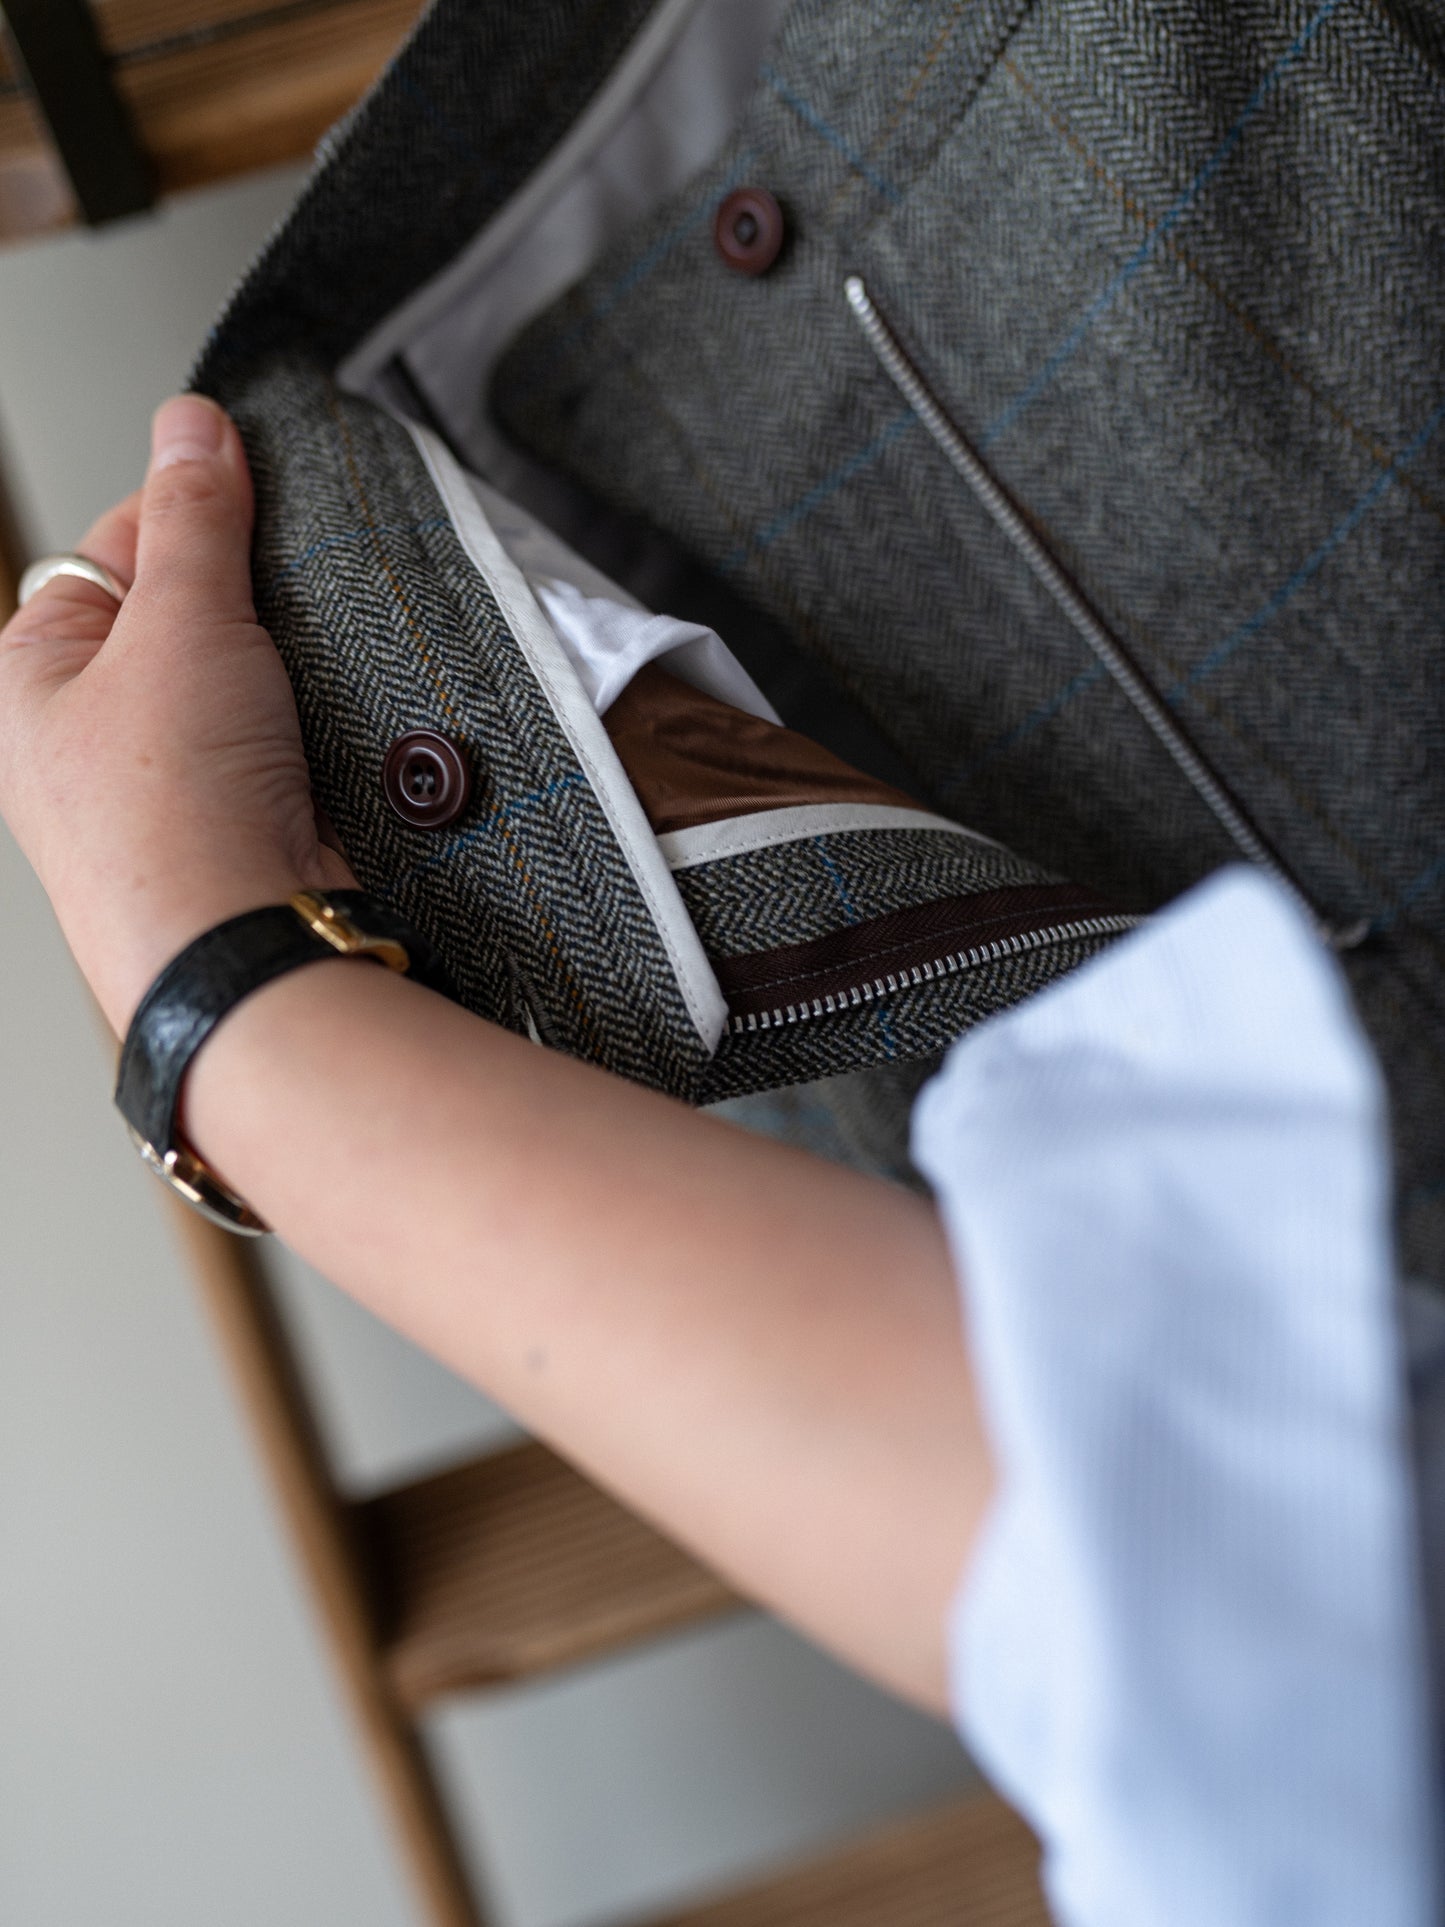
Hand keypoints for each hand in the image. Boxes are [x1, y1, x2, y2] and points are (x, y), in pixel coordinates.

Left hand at [0, 394, 354, 1034]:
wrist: (243, 944)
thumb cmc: (167, 813)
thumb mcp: (179, 621)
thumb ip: (194, 516)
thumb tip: (192, 424)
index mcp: (32, 675)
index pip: (117, 545)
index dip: (190, 509)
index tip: (251, 486)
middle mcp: (90, 734)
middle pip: (187, 610)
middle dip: (250, 596)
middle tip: (284, 595)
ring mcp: (171, 783)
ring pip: (248, 678)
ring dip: (291, 664)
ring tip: (304, 672)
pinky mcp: (244, 820)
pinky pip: (288, 737)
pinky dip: (319, 721)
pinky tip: (329, 722)